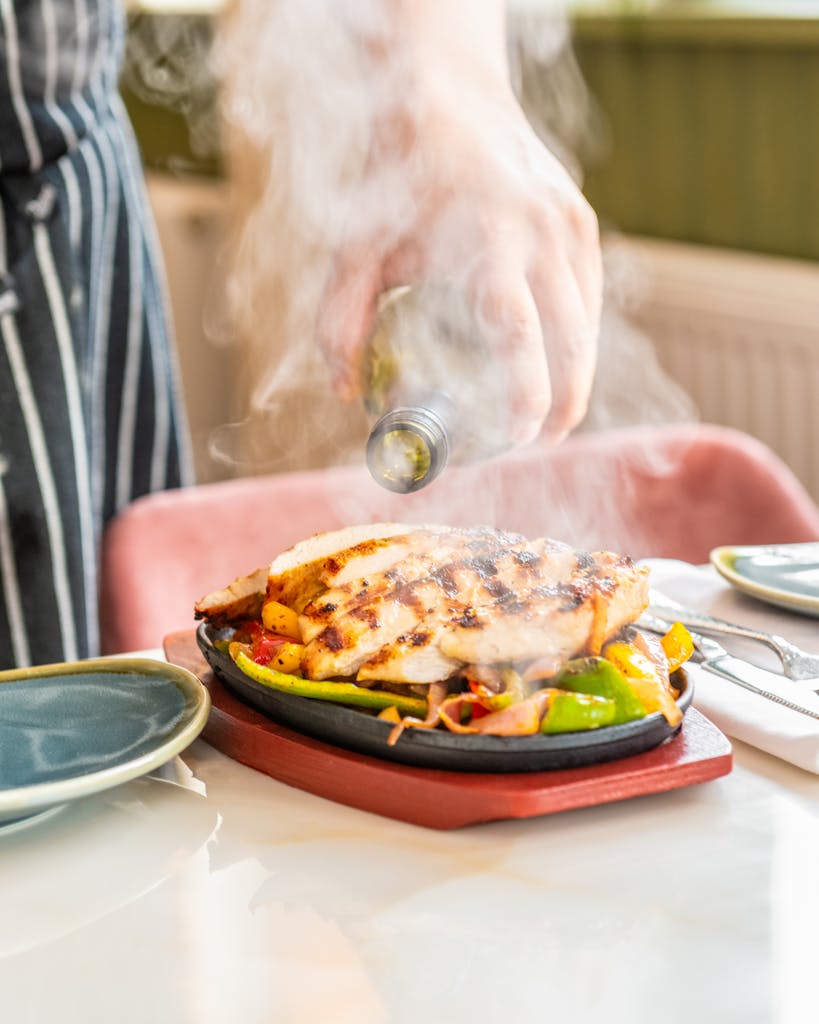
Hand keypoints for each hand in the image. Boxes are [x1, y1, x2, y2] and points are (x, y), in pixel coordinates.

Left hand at [315, 1, 601, 446]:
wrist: (447, 96)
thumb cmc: (399, 177)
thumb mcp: (358, 248)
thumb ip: (341, 322)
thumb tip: (343, 392)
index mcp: (488, 242)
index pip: (520, 335)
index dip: (528, 394)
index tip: (523, 436)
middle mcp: (540, 234)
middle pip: (573, 339)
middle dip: (567, 401)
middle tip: (545, 440)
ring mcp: (569, 224)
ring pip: (588, 321)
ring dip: (576, 371)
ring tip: (549, 410)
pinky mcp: (580, 219)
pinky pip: (589, 294)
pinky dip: (577, 334)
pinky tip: (554, 357)